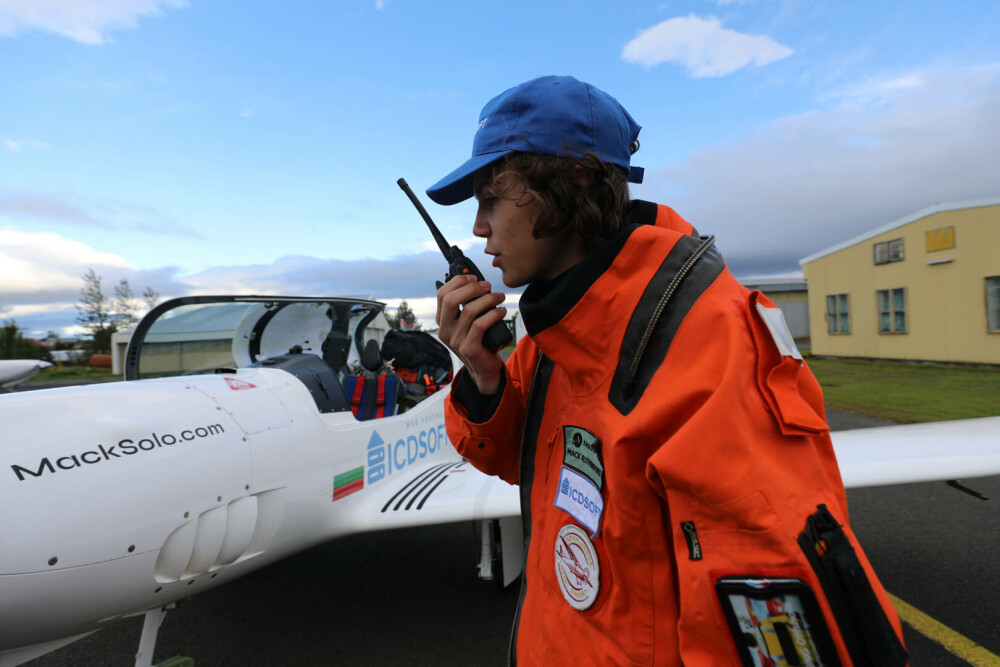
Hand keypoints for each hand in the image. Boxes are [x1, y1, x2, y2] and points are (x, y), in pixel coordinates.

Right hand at [436, 274, 506, 394]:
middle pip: (450, 300)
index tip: (474, 278)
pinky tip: (501, 311)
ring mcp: (455, 340)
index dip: (458, 282)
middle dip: (471, 288)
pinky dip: (493, 314)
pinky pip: (480, 325)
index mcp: (442, 320)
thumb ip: (467, 305)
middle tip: (487, 286)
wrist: (484, 368)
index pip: (442, 294)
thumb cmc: (479, 340)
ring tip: (499, 297)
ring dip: (488, 300)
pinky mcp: (468, 348)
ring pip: (468, 311)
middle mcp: (445, 330)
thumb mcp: (468, 322)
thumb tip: (477, 282)